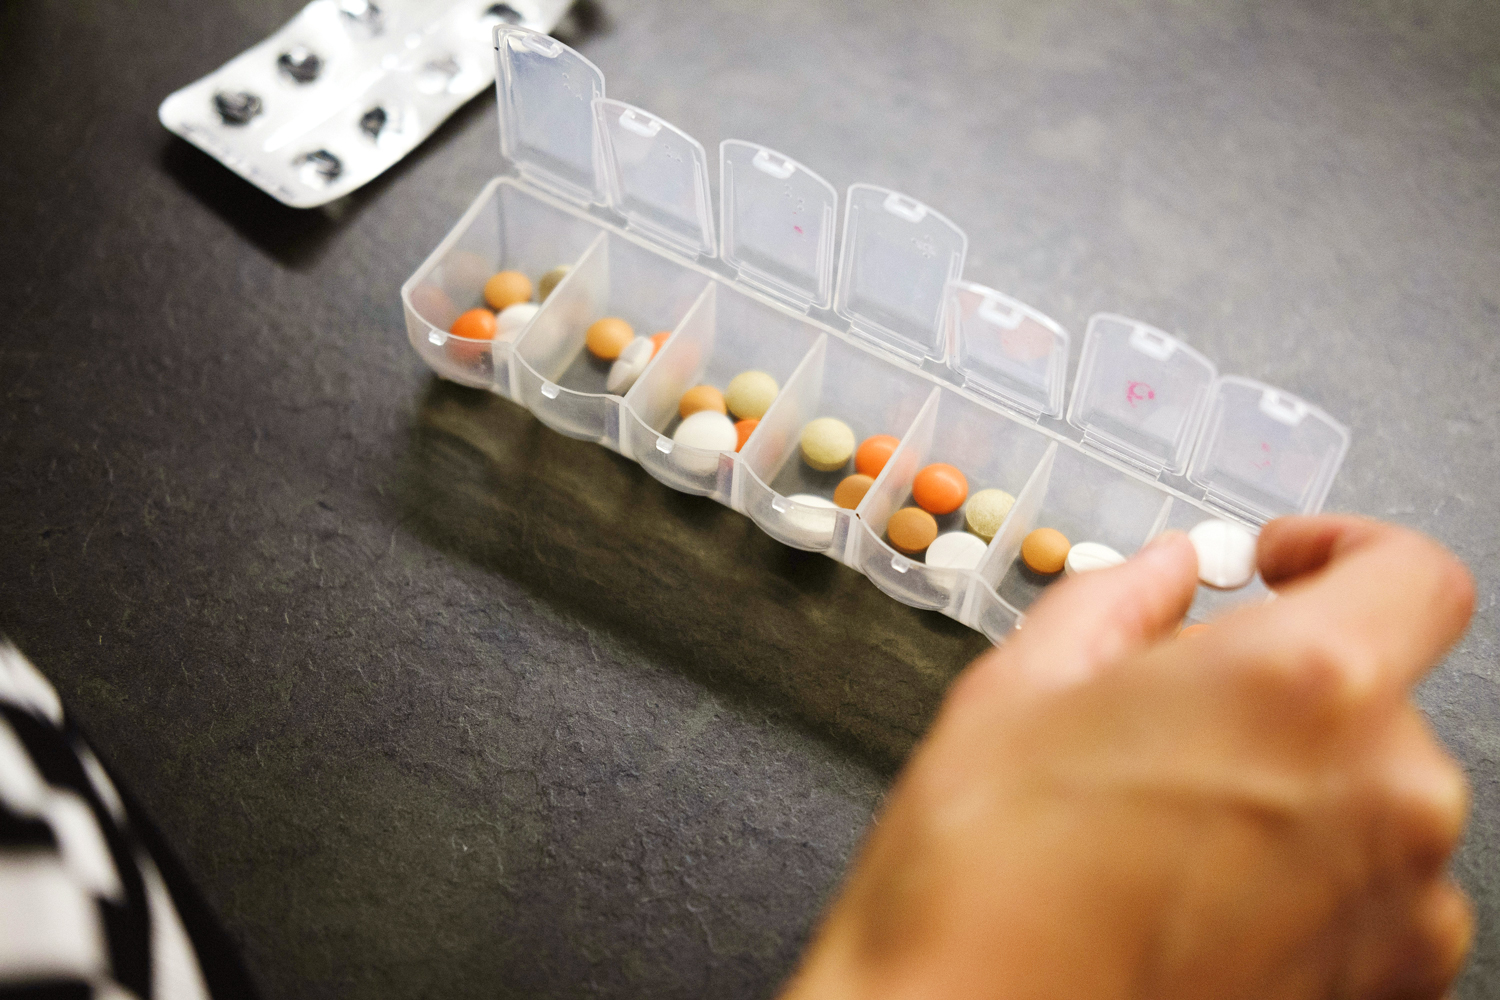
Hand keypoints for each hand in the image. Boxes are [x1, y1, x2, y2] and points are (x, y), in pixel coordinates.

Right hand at [781, 517, 1474, 999]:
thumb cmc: (986, 886)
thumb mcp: (1020, 690)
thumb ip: (1117, 602)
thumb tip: (1162, 574)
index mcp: (1302, 685)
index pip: (1410, 574)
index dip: (1343, 550)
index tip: (1284, 568)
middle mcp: (1386, 793)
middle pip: (1371, 692)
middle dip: (1277, 686)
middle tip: (1165, 716)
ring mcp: (1399, 906)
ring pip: (1369, 796)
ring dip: (1291, 784)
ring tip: (1164, 823)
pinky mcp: (1387, 989)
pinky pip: (1373, 893)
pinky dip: (1305, 875)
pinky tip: (1194, 894)